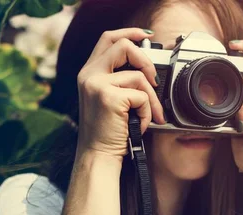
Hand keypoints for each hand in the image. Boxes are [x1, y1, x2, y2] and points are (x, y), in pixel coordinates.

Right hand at [76, 28, 165, 159]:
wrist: (98, 154)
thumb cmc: (107, 131)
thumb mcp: (108, 98)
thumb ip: (119, 79)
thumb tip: (147, 69)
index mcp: (88, 72)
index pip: (108, 38)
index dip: (129, 32)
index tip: (146, 36)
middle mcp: (89, 75)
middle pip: (123, 46)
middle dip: (146, 60)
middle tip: (154, 80)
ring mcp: (97, 84)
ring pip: (139, 77)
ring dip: (151, 99)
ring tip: (145, 116)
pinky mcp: (109, 97)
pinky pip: (142, 96)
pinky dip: (147, 112)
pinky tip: (138, 124)